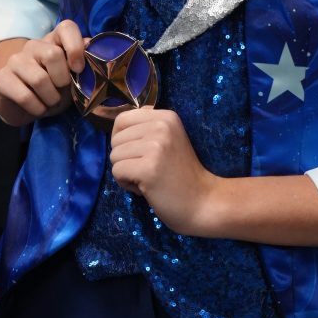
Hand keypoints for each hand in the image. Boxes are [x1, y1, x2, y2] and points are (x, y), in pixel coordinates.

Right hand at [0, 20, 85, 127]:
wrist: (25, 106)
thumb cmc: (55, 87)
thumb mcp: (73, 76)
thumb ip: (85, 62)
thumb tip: (98, 51)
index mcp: (54, 40)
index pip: (66, 27)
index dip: (75, 47)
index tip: (78, 68)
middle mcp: (33, 45)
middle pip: (52, 55)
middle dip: (63, 80)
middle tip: (62, 91)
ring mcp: (15, 61)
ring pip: (39, 79)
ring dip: (51, 98)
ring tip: (51, 102)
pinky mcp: (2, 79)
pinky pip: (25, 96)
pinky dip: (38, 108)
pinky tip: (39, 108)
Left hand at [109, 107, 217, 234]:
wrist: (203, 200)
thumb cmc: (182, 173)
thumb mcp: (170, 139)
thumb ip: (148, 128)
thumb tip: (119, 123)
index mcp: (166, 116)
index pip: (123, 119)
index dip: (121, 139)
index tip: (137, 153)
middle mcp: (161, 126)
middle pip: (116, 139)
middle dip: (124, 158)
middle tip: (148, 169)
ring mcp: (156, 146)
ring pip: (114, 156)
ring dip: (126, 172)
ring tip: (148, 179)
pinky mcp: (148, 168)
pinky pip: (117, 172)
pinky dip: (126, 184)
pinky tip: (145, 188)